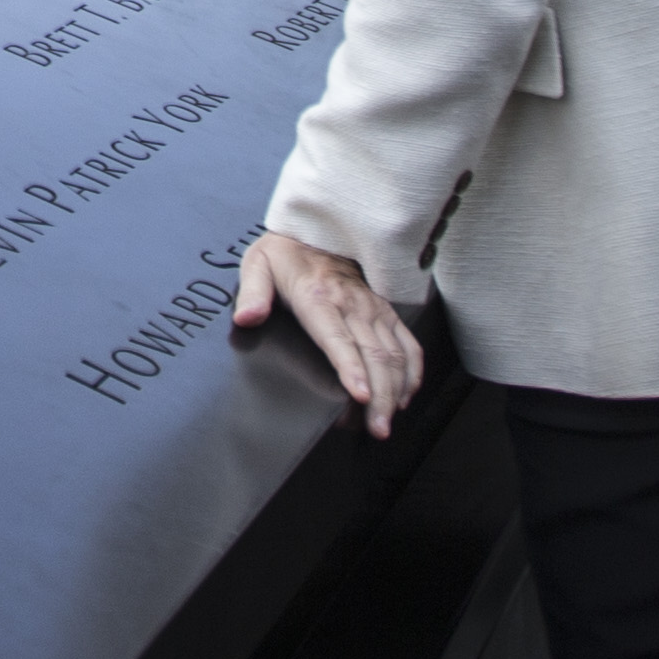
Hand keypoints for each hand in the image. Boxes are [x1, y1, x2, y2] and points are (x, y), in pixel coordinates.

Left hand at [230, 231, 422, 439]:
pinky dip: (411, 373)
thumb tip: (247, 317)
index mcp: (318, 297)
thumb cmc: (286, 252)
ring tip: (387, 423)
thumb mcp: (258, 264)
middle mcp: (352, 305)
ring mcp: (373, 310)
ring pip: (394, 355)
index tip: (360, 395)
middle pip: (373, 355)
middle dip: (379, 396)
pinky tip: (405, 397)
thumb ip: (253, 293)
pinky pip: (408, 344)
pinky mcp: (386, 313)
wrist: (317, 230)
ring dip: (395, 391)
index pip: (338, 338)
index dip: (351, 367)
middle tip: (377, 428)